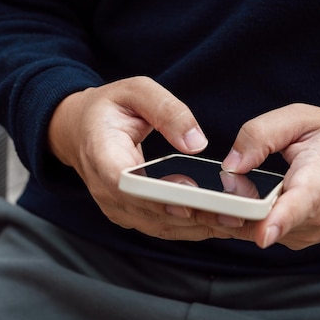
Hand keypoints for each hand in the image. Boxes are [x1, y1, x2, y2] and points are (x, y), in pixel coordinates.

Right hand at [48, 76, 230, 239]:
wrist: (79, 130)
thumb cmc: (109, 108)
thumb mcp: (136, 91)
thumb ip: (167, 110)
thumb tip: (197, 142)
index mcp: (100, 152)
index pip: (122, 182)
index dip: (156, 194)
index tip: (190, 199)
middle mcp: (104, 188)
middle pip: (149, 211)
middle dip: (194, 215)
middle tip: (236, 215)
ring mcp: (115, 207)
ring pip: (160, 226)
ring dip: (200, 227)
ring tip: (240, 223)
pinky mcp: (130, 215)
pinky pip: (163, 227)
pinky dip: (193, 228)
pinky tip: (223, 224)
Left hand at [217, 103, 319, 249]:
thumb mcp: (303, 118)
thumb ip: (262, 134)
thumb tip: (231, 164)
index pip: (302, 201)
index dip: (280, 218)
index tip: (264, 233)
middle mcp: (317, 213)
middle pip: (265, 220)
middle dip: (231, 207)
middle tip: (218, 184)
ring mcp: (309, 232)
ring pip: (255, 230)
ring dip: (235, 212)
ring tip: (236, 185)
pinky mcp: (299, 240)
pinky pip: (259, 233)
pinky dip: (245, 219)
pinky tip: (246, 198)